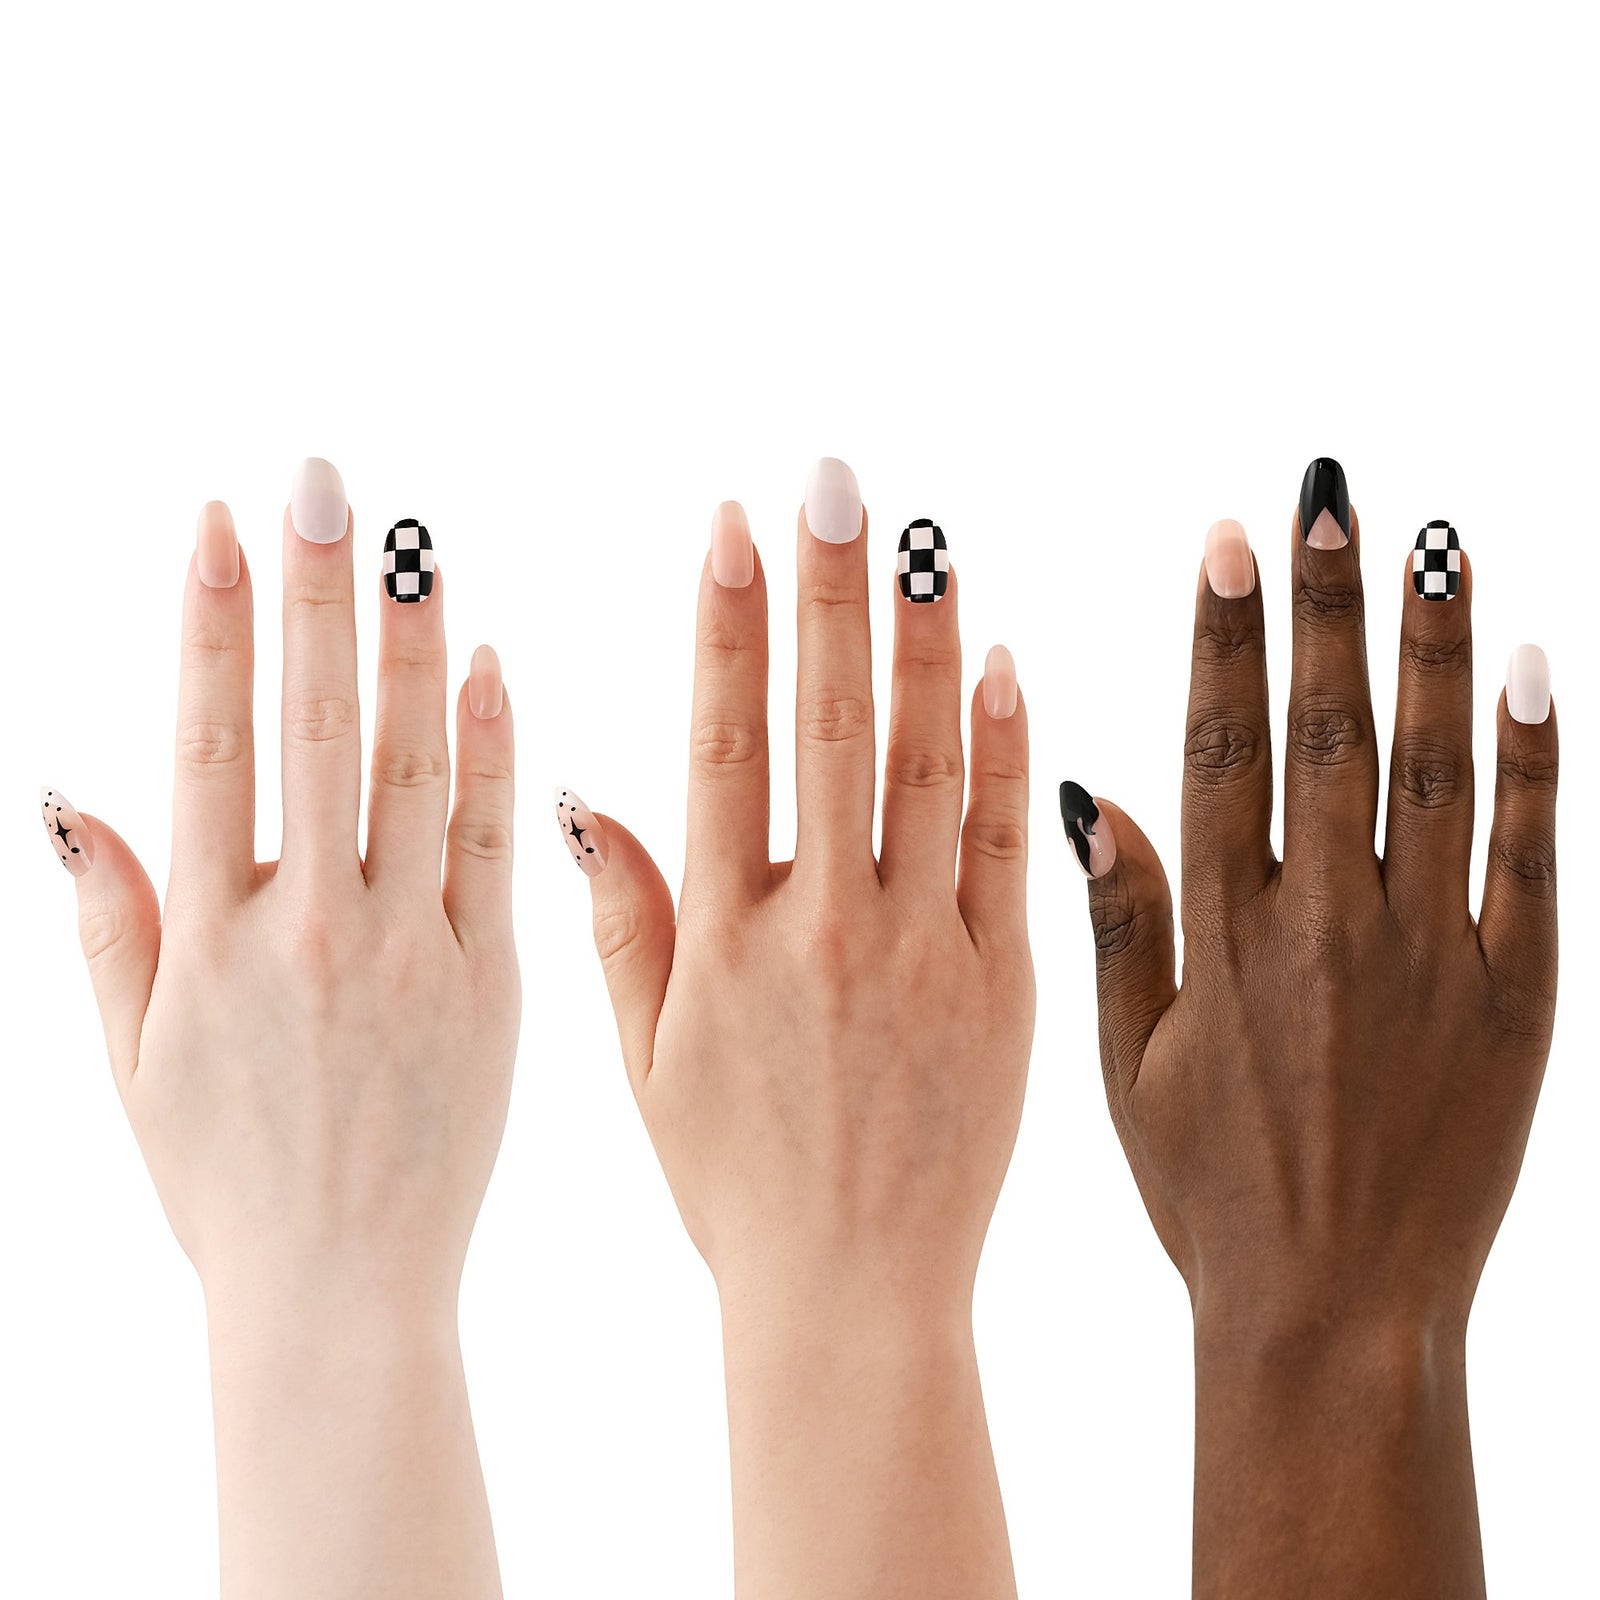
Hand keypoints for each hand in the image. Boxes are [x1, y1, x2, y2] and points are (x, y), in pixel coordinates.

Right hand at [44, 463, 516, 1598]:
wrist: (340, 1294)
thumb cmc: (227, 1182)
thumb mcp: (133, 1063)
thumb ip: (110, 923)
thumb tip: (72, 793)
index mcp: (208, 941)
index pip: (210, 745)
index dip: (213, 625)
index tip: (221, 521)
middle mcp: (307, 930)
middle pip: (313, 731)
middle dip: (313, 597)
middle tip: (320, 480)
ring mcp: (410, 952)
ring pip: (415, 770)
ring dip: (413, 648)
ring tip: (413, 543)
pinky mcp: (493, 983)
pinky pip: (498, 847)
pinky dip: (496, 751)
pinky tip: (494, 662)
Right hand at [562, 462, 1033, 1598]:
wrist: (856, 1299)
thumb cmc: (734, 1186)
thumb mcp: (643, 1063)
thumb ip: (623, 920)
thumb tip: (582, 790)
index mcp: (727, 941)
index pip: (725, 746)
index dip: (728, 627)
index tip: (734, 525)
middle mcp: (824, 931)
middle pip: (828, 730)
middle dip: (827, 594)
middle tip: (832, 482)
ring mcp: (926, 954)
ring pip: (927, 768)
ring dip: (924, 642)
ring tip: (924, 537)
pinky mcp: (1009, 987)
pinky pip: (1011, 848)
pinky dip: (1008, 752)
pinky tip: (1005, 662)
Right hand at [1069, 460, 1557, 1598]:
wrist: (1337, 1318)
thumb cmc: (1213, 1196)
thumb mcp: (1128, 1067)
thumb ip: (1121, 921)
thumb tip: (1092, 791)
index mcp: (1225, 935)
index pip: (1222, 748)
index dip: (1224, 636)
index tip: (1226, 540)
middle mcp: (1327, 925)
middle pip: (1330, 728)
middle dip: (1325, 603)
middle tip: (1327, 498)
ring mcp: (1433, 955)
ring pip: (1435, 767)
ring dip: (1433, 645)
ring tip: (1430, 540)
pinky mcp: (1518, 997)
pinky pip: (1531, 854)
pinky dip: (1534, 757)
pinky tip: (1529, 668)